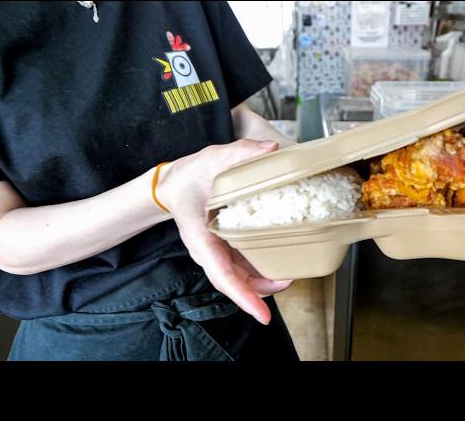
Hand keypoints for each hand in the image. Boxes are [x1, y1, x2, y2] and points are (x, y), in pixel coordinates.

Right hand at [157, 139, 292, 324]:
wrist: (174, 183)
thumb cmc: (189, 175)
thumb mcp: (212, 157)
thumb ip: (240, 152)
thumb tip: (271, 149)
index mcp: (201, 237)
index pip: (222, 274)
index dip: (244, 296)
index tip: (262, 314)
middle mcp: (208, 250)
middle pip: (235, 282)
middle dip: (261, 291)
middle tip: (290, 280)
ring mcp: (215, 252)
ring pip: (240, 278)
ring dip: (263, 282)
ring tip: (290, 274)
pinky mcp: (223, 248)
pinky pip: (242, 266)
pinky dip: (260, 269)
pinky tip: (279, 262)